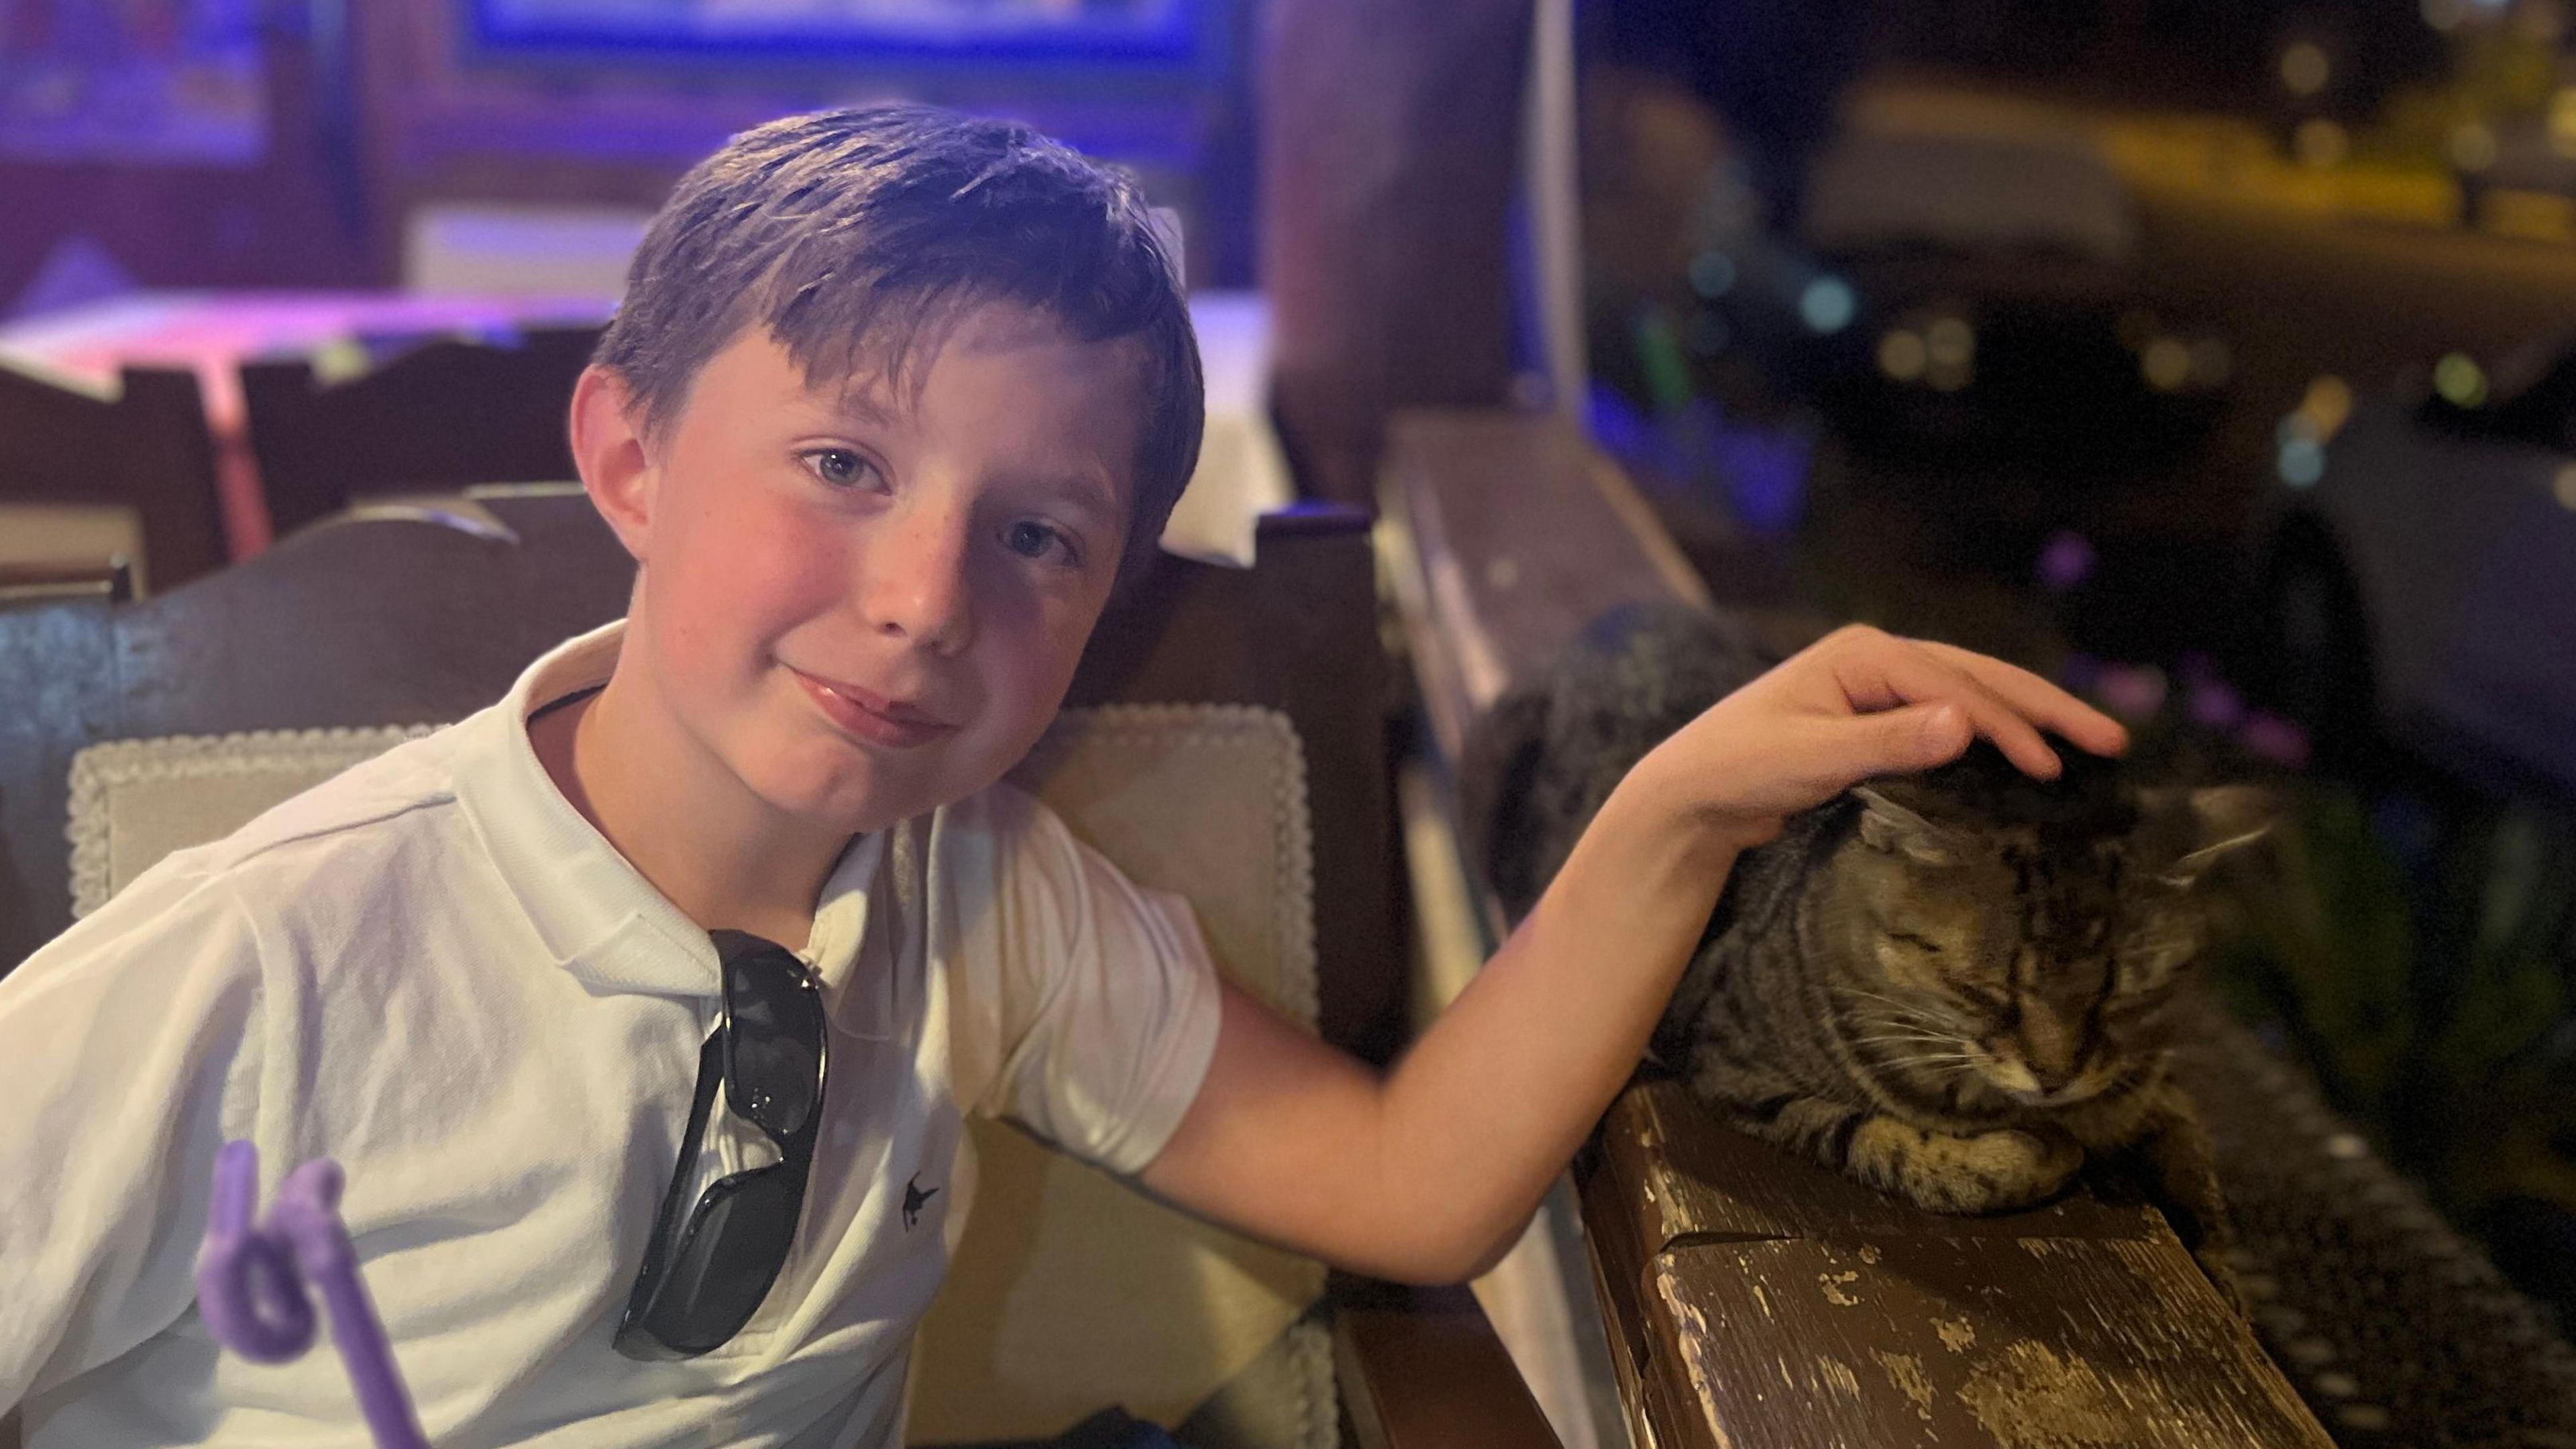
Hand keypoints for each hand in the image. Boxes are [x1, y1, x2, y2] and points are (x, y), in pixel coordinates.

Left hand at [1629, 624, 2126, 847]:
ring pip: (1972, 696)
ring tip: (2091, 744)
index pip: (1955, 687)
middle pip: (1979, 678)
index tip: (2052, 769)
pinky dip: (1995, 737)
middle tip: (2114, 739)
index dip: (2008, 726)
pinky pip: (1951, 723)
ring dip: (2030, 719)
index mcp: (1862, 655)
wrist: (1690, 796)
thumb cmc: (1736, 770)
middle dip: (2046, 708)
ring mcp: (1877, 690)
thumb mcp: (1810, 759)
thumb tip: (1965, 723)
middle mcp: (1876, 662)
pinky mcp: (1876, 723)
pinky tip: (2029, 759)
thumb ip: (1887, 743)